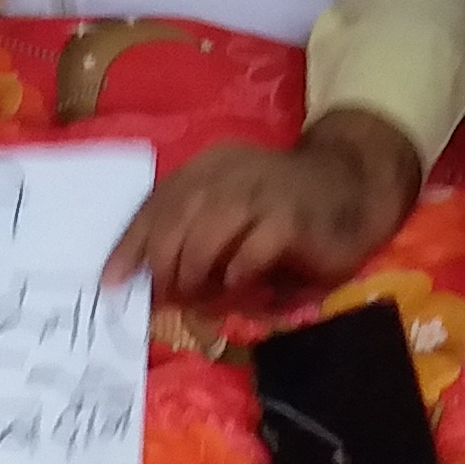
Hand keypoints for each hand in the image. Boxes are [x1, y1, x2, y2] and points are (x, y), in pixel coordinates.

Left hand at [107, 110, 421, 302]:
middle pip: (176, 217)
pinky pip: (250, 252)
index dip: (131, 243)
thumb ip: (196, 229)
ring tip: (196, 297)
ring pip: (207, 233)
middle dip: (161, 264)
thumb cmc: (283, 205)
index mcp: (209, 166)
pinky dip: (235, 276)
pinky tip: (237, 287)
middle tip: (163, 297)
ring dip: (194, 273)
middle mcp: (231, 173)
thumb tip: (152, 280)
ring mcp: (262, 193)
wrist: (351, 186)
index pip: (158, 202)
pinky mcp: (291, 220)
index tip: (113, 281)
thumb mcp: (233, 207)